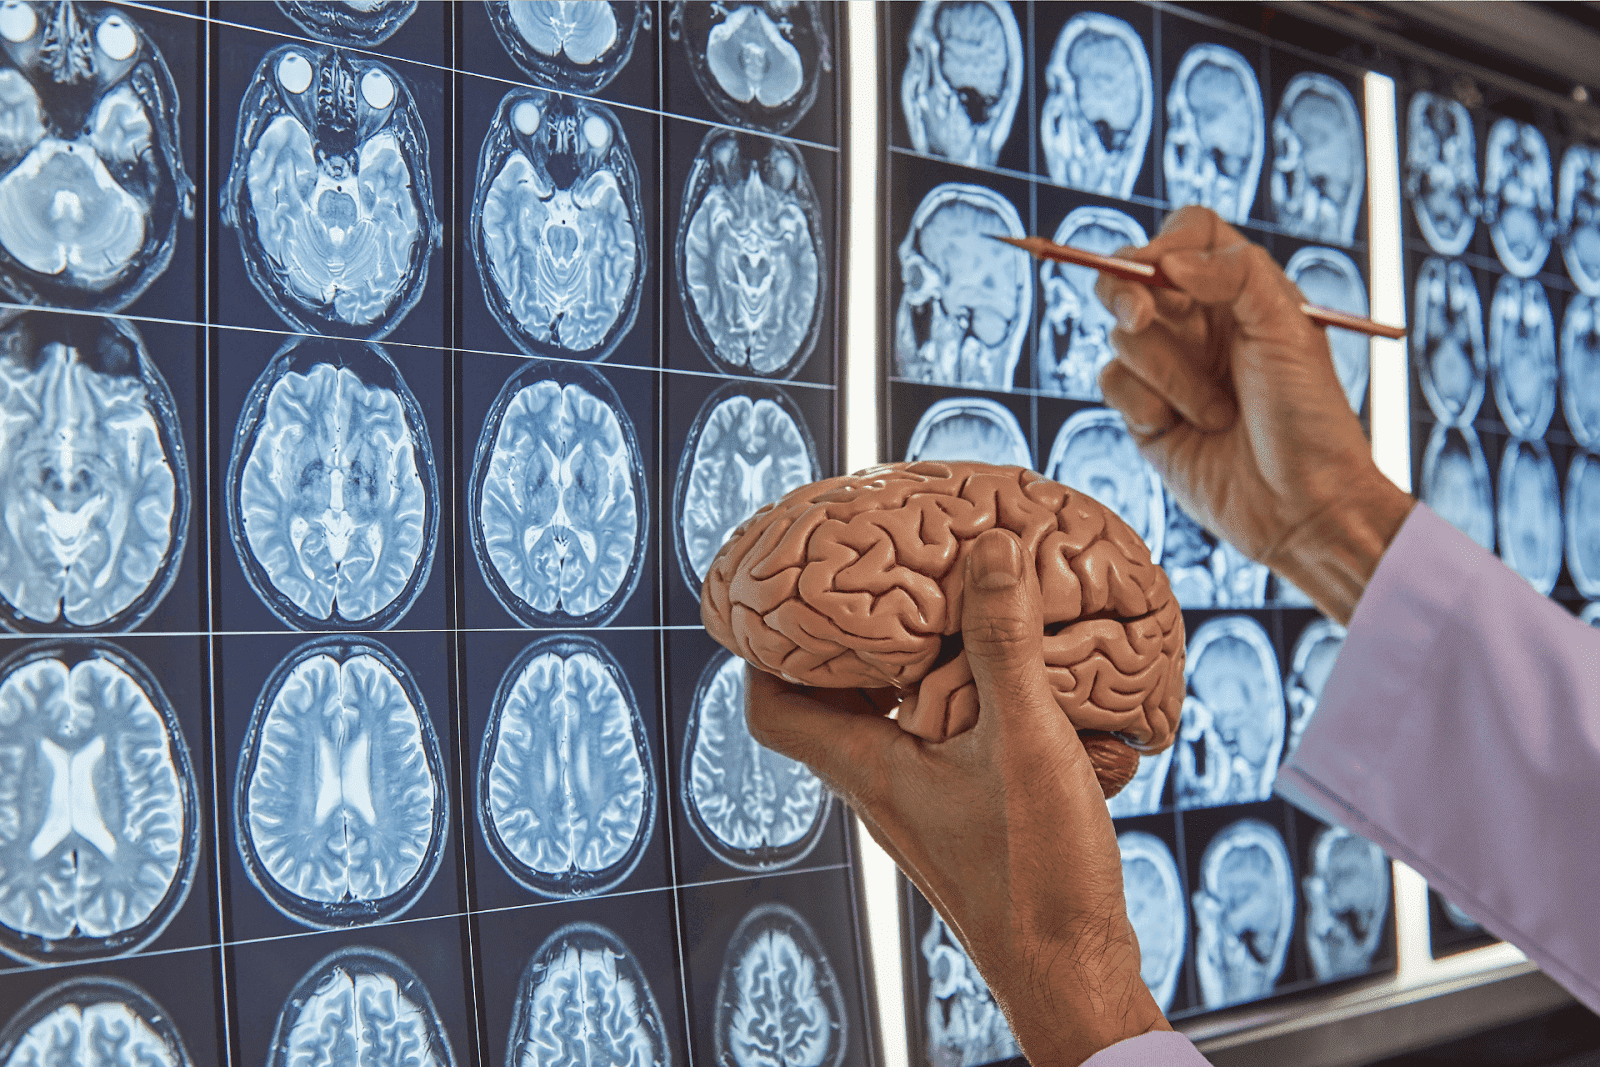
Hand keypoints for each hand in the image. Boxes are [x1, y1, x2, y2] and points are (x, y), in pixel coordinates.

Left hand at [745, 528, 1169, 1066]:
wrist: (1073, 974)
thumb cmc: (1035, 877)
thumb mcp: (1023, 741)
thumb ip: (1004, 645)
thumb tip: (991, 549)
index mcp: (868, 770)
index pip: (773, 708)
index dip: (764, 649)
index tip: (785, 595)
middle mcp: (882, 788)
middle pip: (831, 705)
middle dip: (845, 643)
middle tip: (873, 581)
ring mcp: (922, 805)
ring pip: (889, 722)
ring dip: (907, 668)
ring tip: (944, 610)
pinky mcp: (964, 817)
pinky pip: (937, 742)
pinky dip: (956, 700)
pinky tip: (1008, 677)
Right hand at [1093, 206, 1413, 622]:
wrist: (1302, 507)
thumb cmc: (1310, 418)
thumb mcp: (1290, 329)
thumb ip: (1235, 274)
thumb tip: (1168, 261)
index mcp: (1241, 291)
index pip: (1187, 233)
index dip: (1165, 241)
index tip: (1164, 269)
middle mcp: (1200, 323)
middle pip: (1131, 276)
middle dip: (1128, 293)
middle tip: (1144, 317)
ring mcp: (1168, 367)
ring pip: (1122, 336)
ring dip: (1169, 374)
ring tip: (1217, 411)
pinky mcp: (1144, 412)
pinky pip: (1112, 383)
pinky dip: (1147, 404)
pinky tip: (1184, 429)